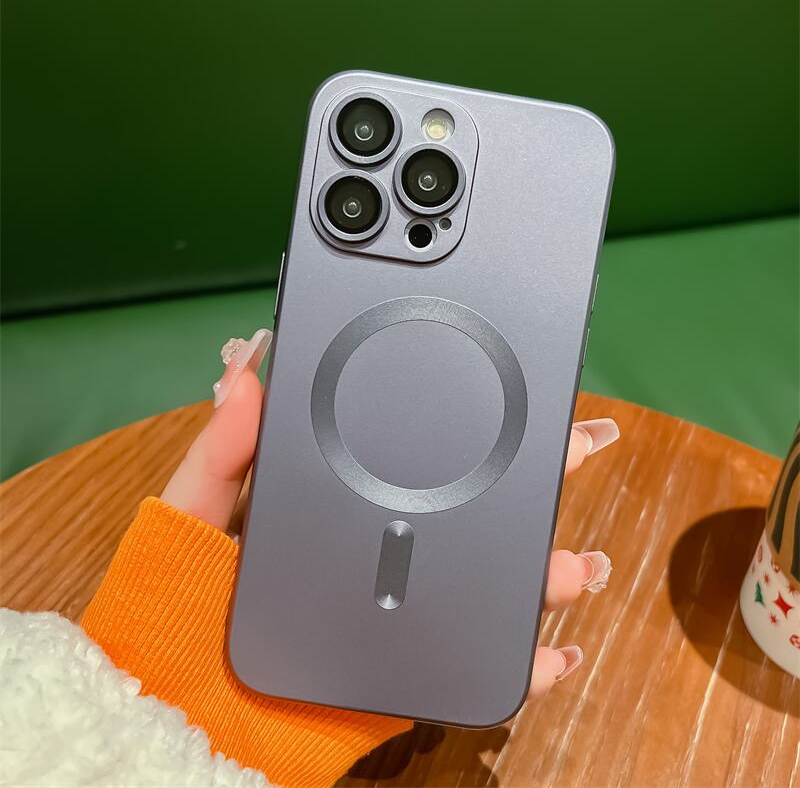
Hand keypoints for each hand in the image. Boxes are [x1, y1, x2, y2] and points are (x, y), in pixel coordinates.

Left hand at [161, 330, 618, 699]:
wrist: (181, 710)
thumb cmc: (175, 602)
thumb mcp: (191, 510)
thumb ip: (220, 450)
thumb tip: (247, 374)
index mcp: (336, 504)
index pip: (410, 453)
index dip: (465, 425)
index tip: (515, 397)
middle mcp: (378, 551)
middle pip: (466, 511)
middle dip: (532, 483)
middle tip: (579, 448)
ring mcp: (397, 610)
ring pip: (484, 582)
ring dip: (541, 570)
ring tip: (575, 561)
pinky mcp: (403, 667)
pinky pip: (472, 661)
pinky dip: (522, 660)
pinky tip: (556, 650)